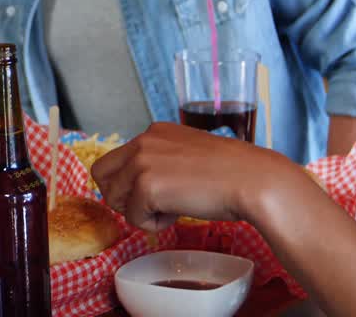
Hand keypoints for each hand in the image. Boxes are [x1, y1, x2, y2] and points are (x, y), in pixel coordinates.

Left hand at [91, 122, 290, 231]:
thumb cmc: (231, 174)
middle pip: (102, 176)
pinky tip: (179, 214)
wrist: (253, 181)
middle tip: (155, 206)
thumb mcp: (188, 154)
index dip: (129, 184)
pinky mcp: (146, 186)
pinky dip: (154, 225)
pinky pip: (133, 218)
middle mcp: (143, 141)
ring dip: (140, 212)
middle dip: (122, 197)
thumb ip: (162, 161)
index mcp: (153, 131)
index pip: (115, 160)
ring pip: (114, 199)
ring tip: (172, 209)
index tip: (157, 193)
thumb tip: (140, 185)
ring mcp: (142, 162)